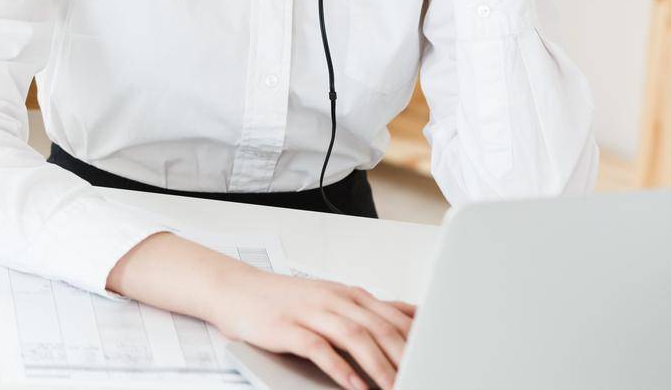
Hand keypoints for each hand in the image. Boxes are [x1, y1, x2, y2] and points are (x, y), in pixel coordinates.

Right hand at [209, 266, 415, 389]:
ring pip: (355, 337)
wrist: (236, 290)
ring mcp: (311, 312)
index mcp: (350, 294)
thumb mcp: (333, 298)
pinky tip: (354, 386)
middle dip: (406, 359)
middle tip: (422, 378)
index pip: (395, 319)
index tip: (435, 365)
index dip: (419, 345)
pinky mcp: (287, 328)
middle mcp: (335, 299)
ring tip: (394, 389)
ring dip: (379, 367)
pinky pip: (319, 349)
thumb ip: (371, 310)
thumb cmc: (285, 300)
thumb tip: (414, 317)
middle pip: (380, 328)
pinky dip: (340, 368)